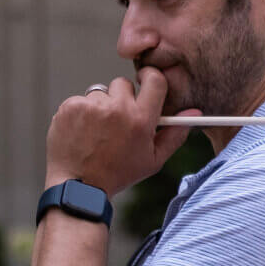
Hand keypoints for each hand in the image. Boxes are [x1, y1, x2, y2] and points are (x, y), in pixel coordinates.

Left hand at [43, 69, 197, 196]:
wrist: (78, 187)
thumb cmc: (118, 174)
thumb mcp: (153, 159)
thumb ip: (175, 133)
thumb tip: (194, 113)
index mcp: (141, 120)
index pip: (154, 79)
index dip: (150, 78)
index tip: (145, 82)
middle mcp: (117, 109)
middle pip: (123, 84)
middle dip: (121, 99)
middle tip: (117, 122)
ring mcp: (91, 107)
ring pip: (99, 93)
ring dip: (99, 108)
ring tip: (96, 133)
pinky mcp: (70, 108)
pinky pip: (80, 101)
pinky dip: (80, 114)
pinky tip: (81, 133)